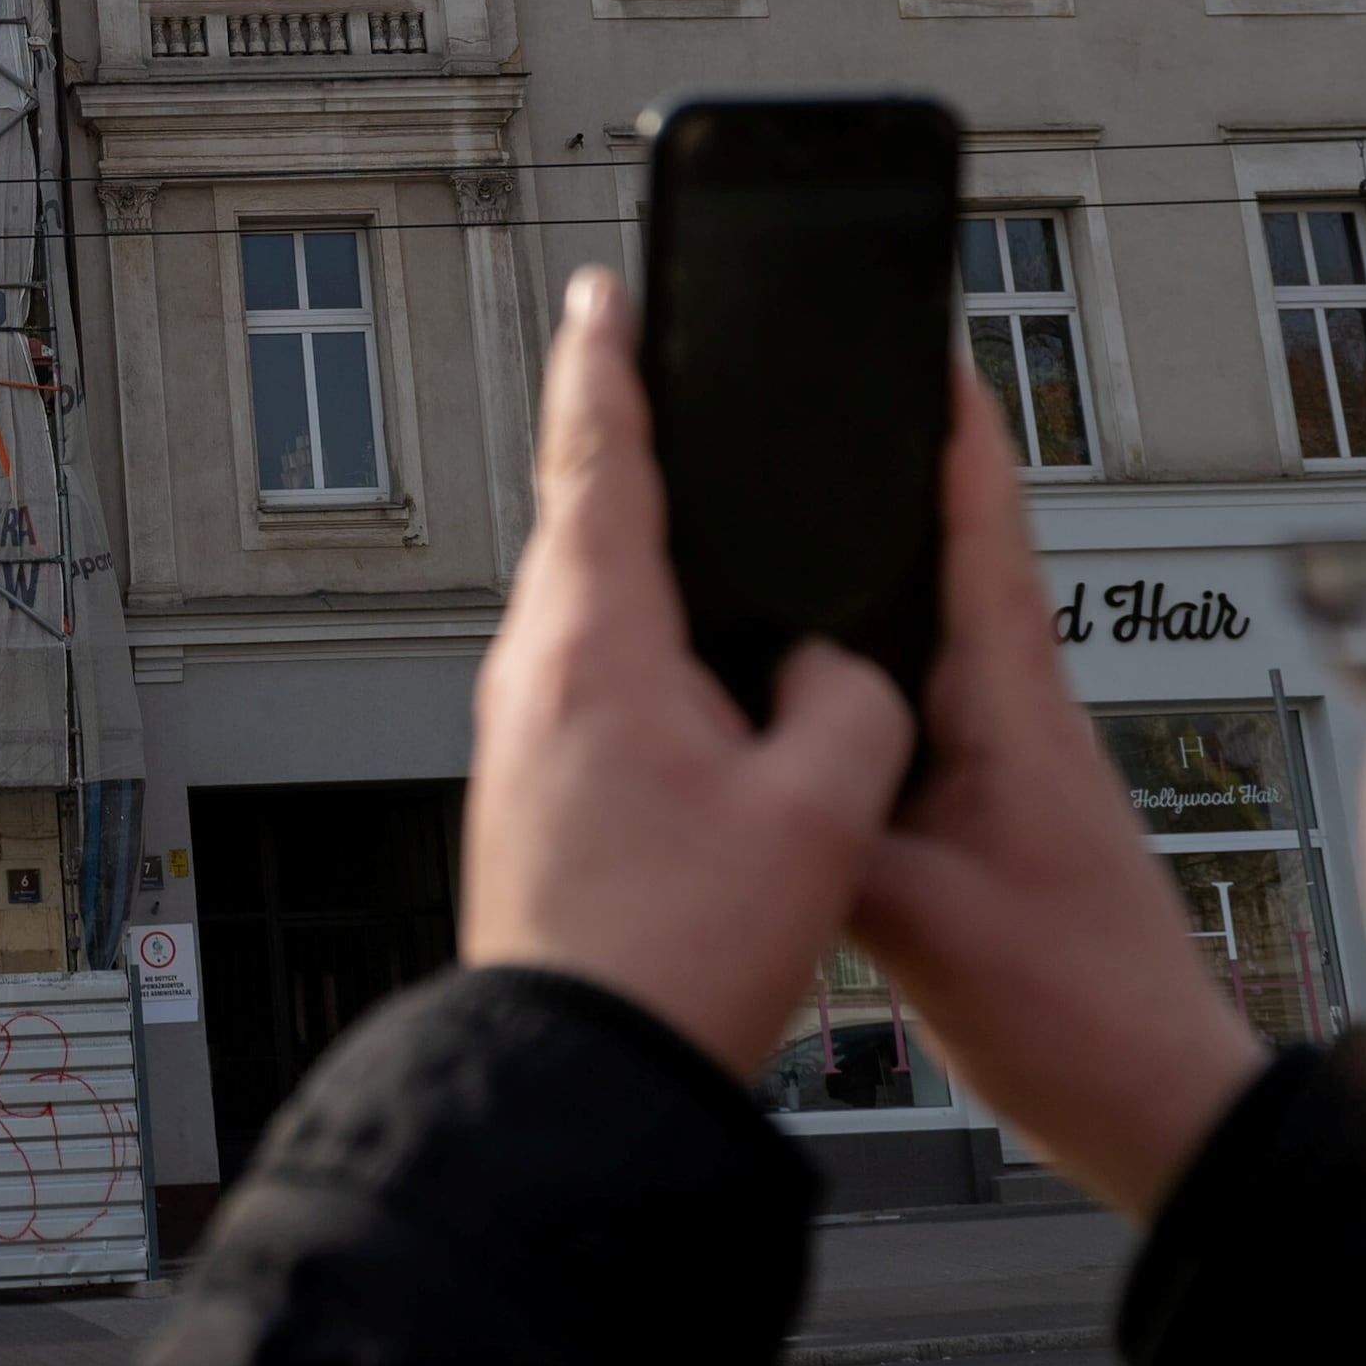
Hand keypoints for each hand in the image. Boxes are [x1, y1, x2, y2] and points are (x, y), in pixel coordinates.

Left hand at [463, 268, 913, 1081]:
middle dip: (624, 445)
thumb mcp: (819, 814)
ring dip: (633, 551)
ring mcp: (516, 730)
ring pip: (582, 604)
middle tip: (660, 379)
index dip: (610, 361)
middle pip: (582, 519)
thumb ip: (849, 703)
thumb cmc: (674, 953)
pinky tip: (686, 665)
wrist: (575, 1075)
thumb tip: (828, 670)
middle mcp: (533, 670)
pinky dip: (635, 635)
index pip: (598, 455)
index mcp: (595, 643)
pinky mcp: (526, 786)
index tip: (607, 290)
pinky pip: (583, 672)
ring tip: (690, 513)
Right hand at [845, 367, 1266, 1215]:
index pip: (982, 530)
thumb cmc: (1084, 1015)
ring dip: (874, 572)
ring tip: (791, 520)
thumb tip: (743, 763)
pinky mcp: (993, 816)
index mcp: (1016, 710)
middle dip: (891, 470)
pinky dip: (864, 671)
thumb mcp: (925, 920)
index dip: (951, 428)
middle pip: (950, 559)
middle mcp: (1020, 717)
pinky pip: (917, 709)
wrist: (1162, 1108)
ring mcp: (1011, 765)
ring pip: (929, 635)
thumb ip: (830, 831)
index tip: (916, 339)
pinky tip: (805, 688)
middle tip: (822, 397)